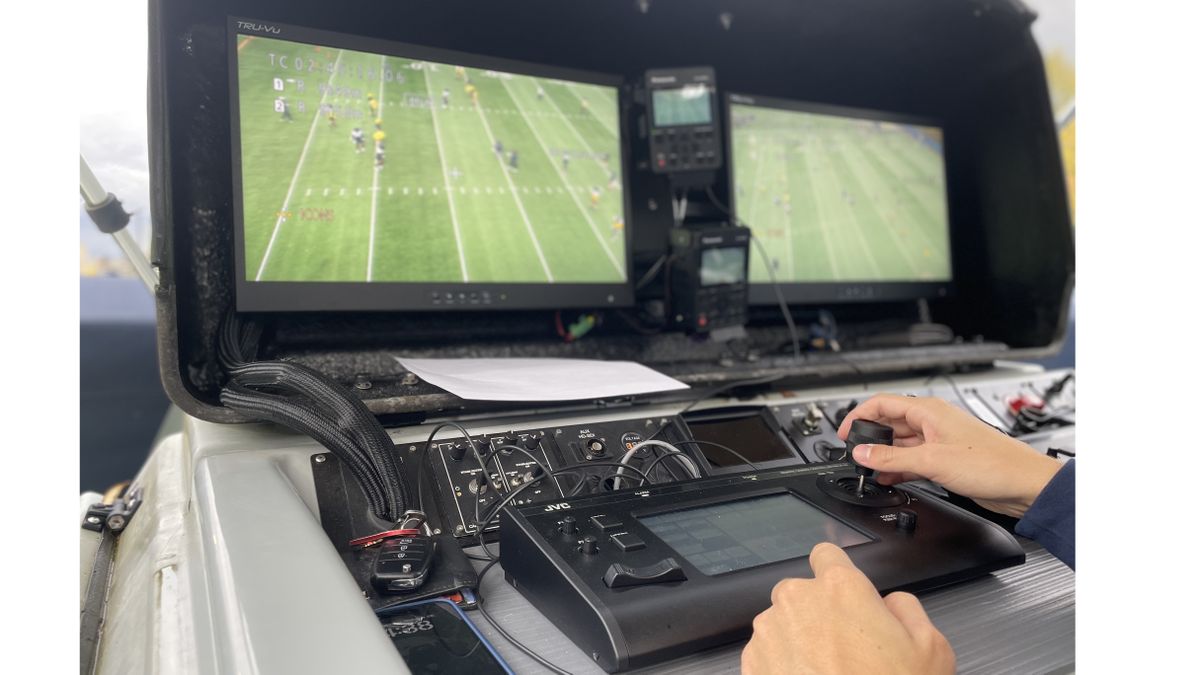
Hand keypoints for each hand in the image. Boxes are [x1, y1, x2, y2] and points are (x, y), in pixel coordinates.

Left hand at [742, 543, 953, 674]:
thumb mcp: (931, 649)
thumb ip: (906, 609)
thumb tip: (891, 603)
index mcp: (840, 589)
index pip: (827, 554)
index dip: (838, 573)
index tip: (843, 591)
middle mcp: (797, 602)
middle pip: (803, 592)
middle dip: (819, 611)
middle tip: (846, 646)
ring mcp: (769, 632)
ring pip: (783, 622)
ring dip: (799, 638)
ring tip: (828, 671)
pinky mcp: (752, 662)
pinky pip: (767, 651)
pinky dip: (782, 664)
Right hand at [838, 394, 1062, 517]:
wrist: (1023, 484)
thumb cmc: (992, 464)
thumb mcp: (931, 461)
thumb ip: (892, 457)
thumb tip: (862, 452)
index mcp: (928, 411)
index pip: (882, 404)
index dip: (859, 416)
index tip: (844, 433)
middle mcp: (932, 422)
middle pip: (890, 423)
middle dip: (870, 438)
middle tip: (855, 454)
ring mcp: (939, 441)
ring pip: (901, 444)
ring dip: (885, 456)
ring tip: (869, 470)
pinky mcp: (945, 459)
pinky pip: (913, 459)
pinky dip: (899, 468)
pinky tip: (890, 479)